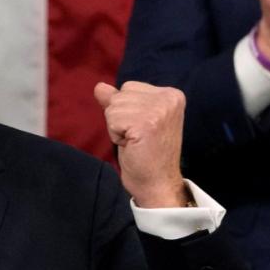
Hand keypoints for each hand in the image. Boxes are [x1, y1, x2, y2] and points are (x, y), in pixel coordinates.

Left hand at [94, 81, 187, 207]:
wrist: (158, 183)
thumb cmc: (146, 154)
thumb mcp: (133, 120)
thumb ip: (119, 101)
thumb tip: (99, 87)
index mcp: (171, 94)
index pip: (129, 87)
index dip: (127, 110)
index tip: (143, 129)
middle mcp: (168, 98)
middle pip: (120, 95)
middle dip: (120, 118)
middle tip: (138, 137)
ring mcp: (158, 110)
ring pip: (113, 107)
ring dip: (117, 128)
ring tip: (135, 142)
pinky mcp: (145, 123)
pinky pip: (112, 120)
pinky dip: (115, 135)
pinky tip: (131, 146)